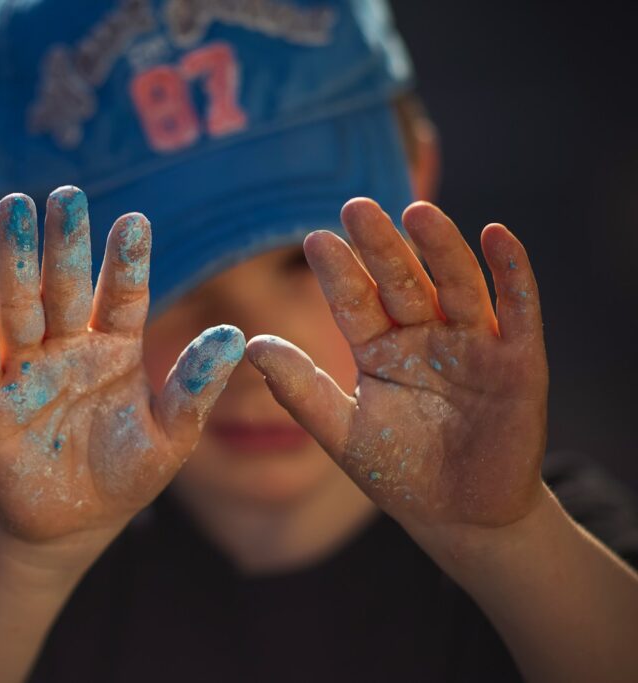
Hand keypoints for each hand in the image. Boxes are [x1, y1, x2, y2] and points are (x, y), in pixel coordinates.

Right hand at [0, 187, 243, 543]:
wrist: (73, 524)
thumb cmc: (126, 474)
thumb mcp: (171, 437)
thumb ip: (195, 389)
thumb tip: (235, 337)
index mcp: (115, 348)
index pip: (121, 295)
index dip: (126, 260)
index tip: (136, 221)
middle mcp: (68, 347)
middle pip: (64, 286)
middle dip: (65, 242)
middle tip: (65, 195)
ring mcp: (25, 370)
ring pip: (19, 306)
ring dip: (15, 259)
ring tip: (14, 209)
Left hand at [247, 199, 547, 535]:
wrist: (461, 517)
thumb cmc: (399, 473)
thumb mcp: (344, 433)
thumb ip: (301, 389)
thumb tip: (251, 343)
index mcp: (380, 350)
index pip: (356, 302)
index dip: (339, 273)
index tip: (315, 240)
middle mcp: (424, 337)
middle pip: (402, 282)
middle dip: (381, 246)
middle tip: (356, 207)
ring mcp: (472, 345)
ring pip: (456, 284)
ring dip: (440, 247)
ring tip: (417, 212)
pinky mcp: (519, 362)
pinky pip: (517, 310)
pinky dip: (512, 274)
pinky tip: (495, 235)